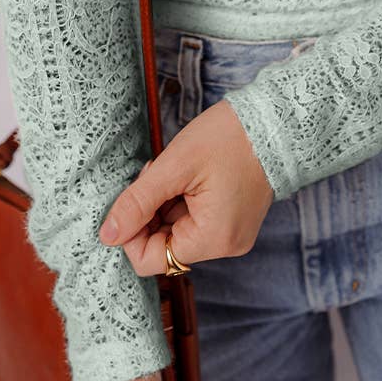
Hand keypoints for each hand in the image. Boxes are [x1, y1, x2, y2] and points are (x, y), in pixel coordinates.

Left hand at [99, 98, 274, 273]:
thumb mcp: (174, 166)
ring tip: (177, 171)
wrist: (274, 120)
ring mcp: (232, 235)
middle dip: (151, 212)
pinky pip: (196, 223)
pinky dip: (184, 202)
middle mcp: (226, 246)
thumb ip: (137, 203)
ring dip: (167, 205)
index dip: (132, 232)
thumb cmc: (228, 138)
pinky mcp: (235, 221)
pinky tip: (190, 176)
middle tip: (157, 174)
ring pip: (178, 232)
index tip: (137, 195)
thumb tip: (107, 235)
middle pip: (164, 246)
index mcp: (213, 239)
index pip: (151, 260)